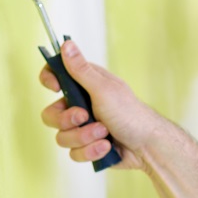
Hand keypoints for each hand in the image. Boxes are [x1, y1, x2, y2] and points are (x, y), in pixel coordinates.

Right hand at [37, 40, 154, 170]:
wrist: (147, 146)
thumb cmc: (130, 113)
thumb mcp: (103, 89)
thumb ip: (81, 70)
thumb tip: (66, 44)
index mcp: (85, 85)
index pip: (55, 75)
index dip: (49, 79)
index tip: (55, 87)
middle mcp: (81, 105)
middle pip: (51, 114)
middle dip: (67, 120)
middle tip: (84, 116)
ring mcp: (83, 128)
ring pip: (62, 137)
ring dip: (84, 137)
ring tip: (104, 133)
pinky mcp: (87, 147)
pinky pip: (74, 153)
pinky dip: (91, 151)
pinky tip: (107, 147)